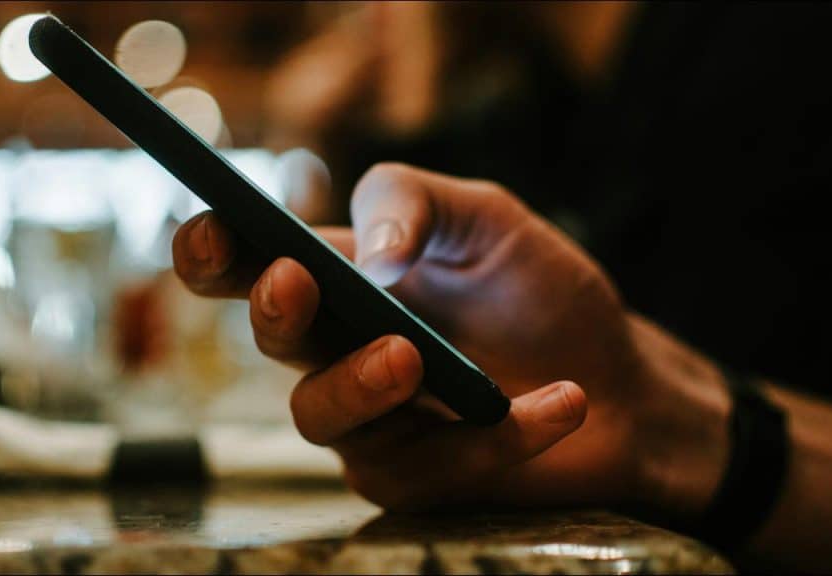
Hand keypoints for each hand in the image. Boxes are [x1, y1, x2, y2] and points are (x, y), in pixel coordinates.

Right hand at [172, 163, 652, 509]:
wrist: (620, 381)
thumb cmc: (542, 296)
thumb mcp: (488, 218)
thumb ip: (416, 200)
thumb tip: (370, 253)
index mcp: (344, 283)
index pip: (255, 266)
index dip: (215, 253)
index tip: (210, 233)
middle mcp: (341, 352)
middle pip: (274, 340)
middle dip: (273, 311)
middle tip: (296, 280)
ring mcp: (372, 422)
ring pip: (319, 417)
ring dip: (356, 383)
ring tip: (410, 356)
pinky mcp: (417, 480)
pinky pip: (430, 467)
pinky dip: (498, 434)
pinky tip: (561, 401)